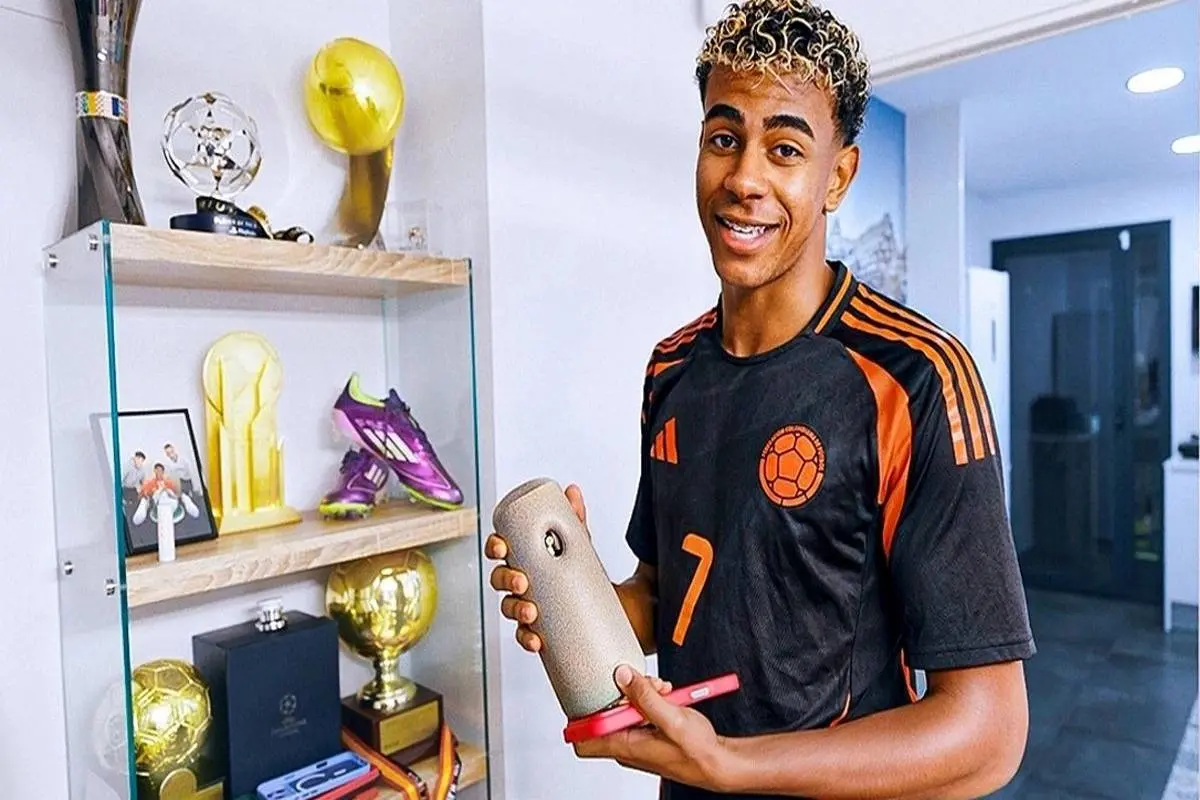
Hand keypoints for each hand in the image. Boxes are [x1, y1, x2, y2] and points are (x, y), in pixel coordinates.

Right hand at [486, 483, 588, 653]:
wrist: (615, 608)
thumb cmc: (586, 574)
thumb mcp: (580, 546)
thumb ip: (574, 520)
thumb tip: (572, 492)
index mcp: (526, 558)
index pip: (500, 549)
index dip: (495, 547)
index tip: (502, 547)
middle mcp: (522, 582)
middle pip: (499, 579)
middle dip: (505, 580)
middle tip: (521, 581)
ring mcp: (528, 605)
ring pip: (508, 607)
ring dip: (515, 609)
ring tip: (531, 611)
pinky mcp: (539, 629)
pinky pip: (524, 635)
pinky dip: (526, 638)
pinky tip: (536, 639)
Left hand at [573, 665, 732, 792]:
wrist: (719, 762)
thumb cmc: (699, 753)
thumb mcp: (673, 719)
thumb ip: (646, 696)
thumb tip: (622, 676)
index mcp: (626, 747)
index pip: (582, 740)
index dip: (582, 716)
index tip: (594, 692)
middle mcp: (627, 745)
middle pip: (606, 713)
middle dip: (623, 693)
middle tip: (644, 684)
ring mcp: (638, 739)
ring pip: (625, 708)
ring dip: (642, 693)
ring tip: (662, 689)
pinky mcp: (649, 732)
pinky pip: (640, 710)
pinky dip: (651, 699)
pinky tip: (666, 695)